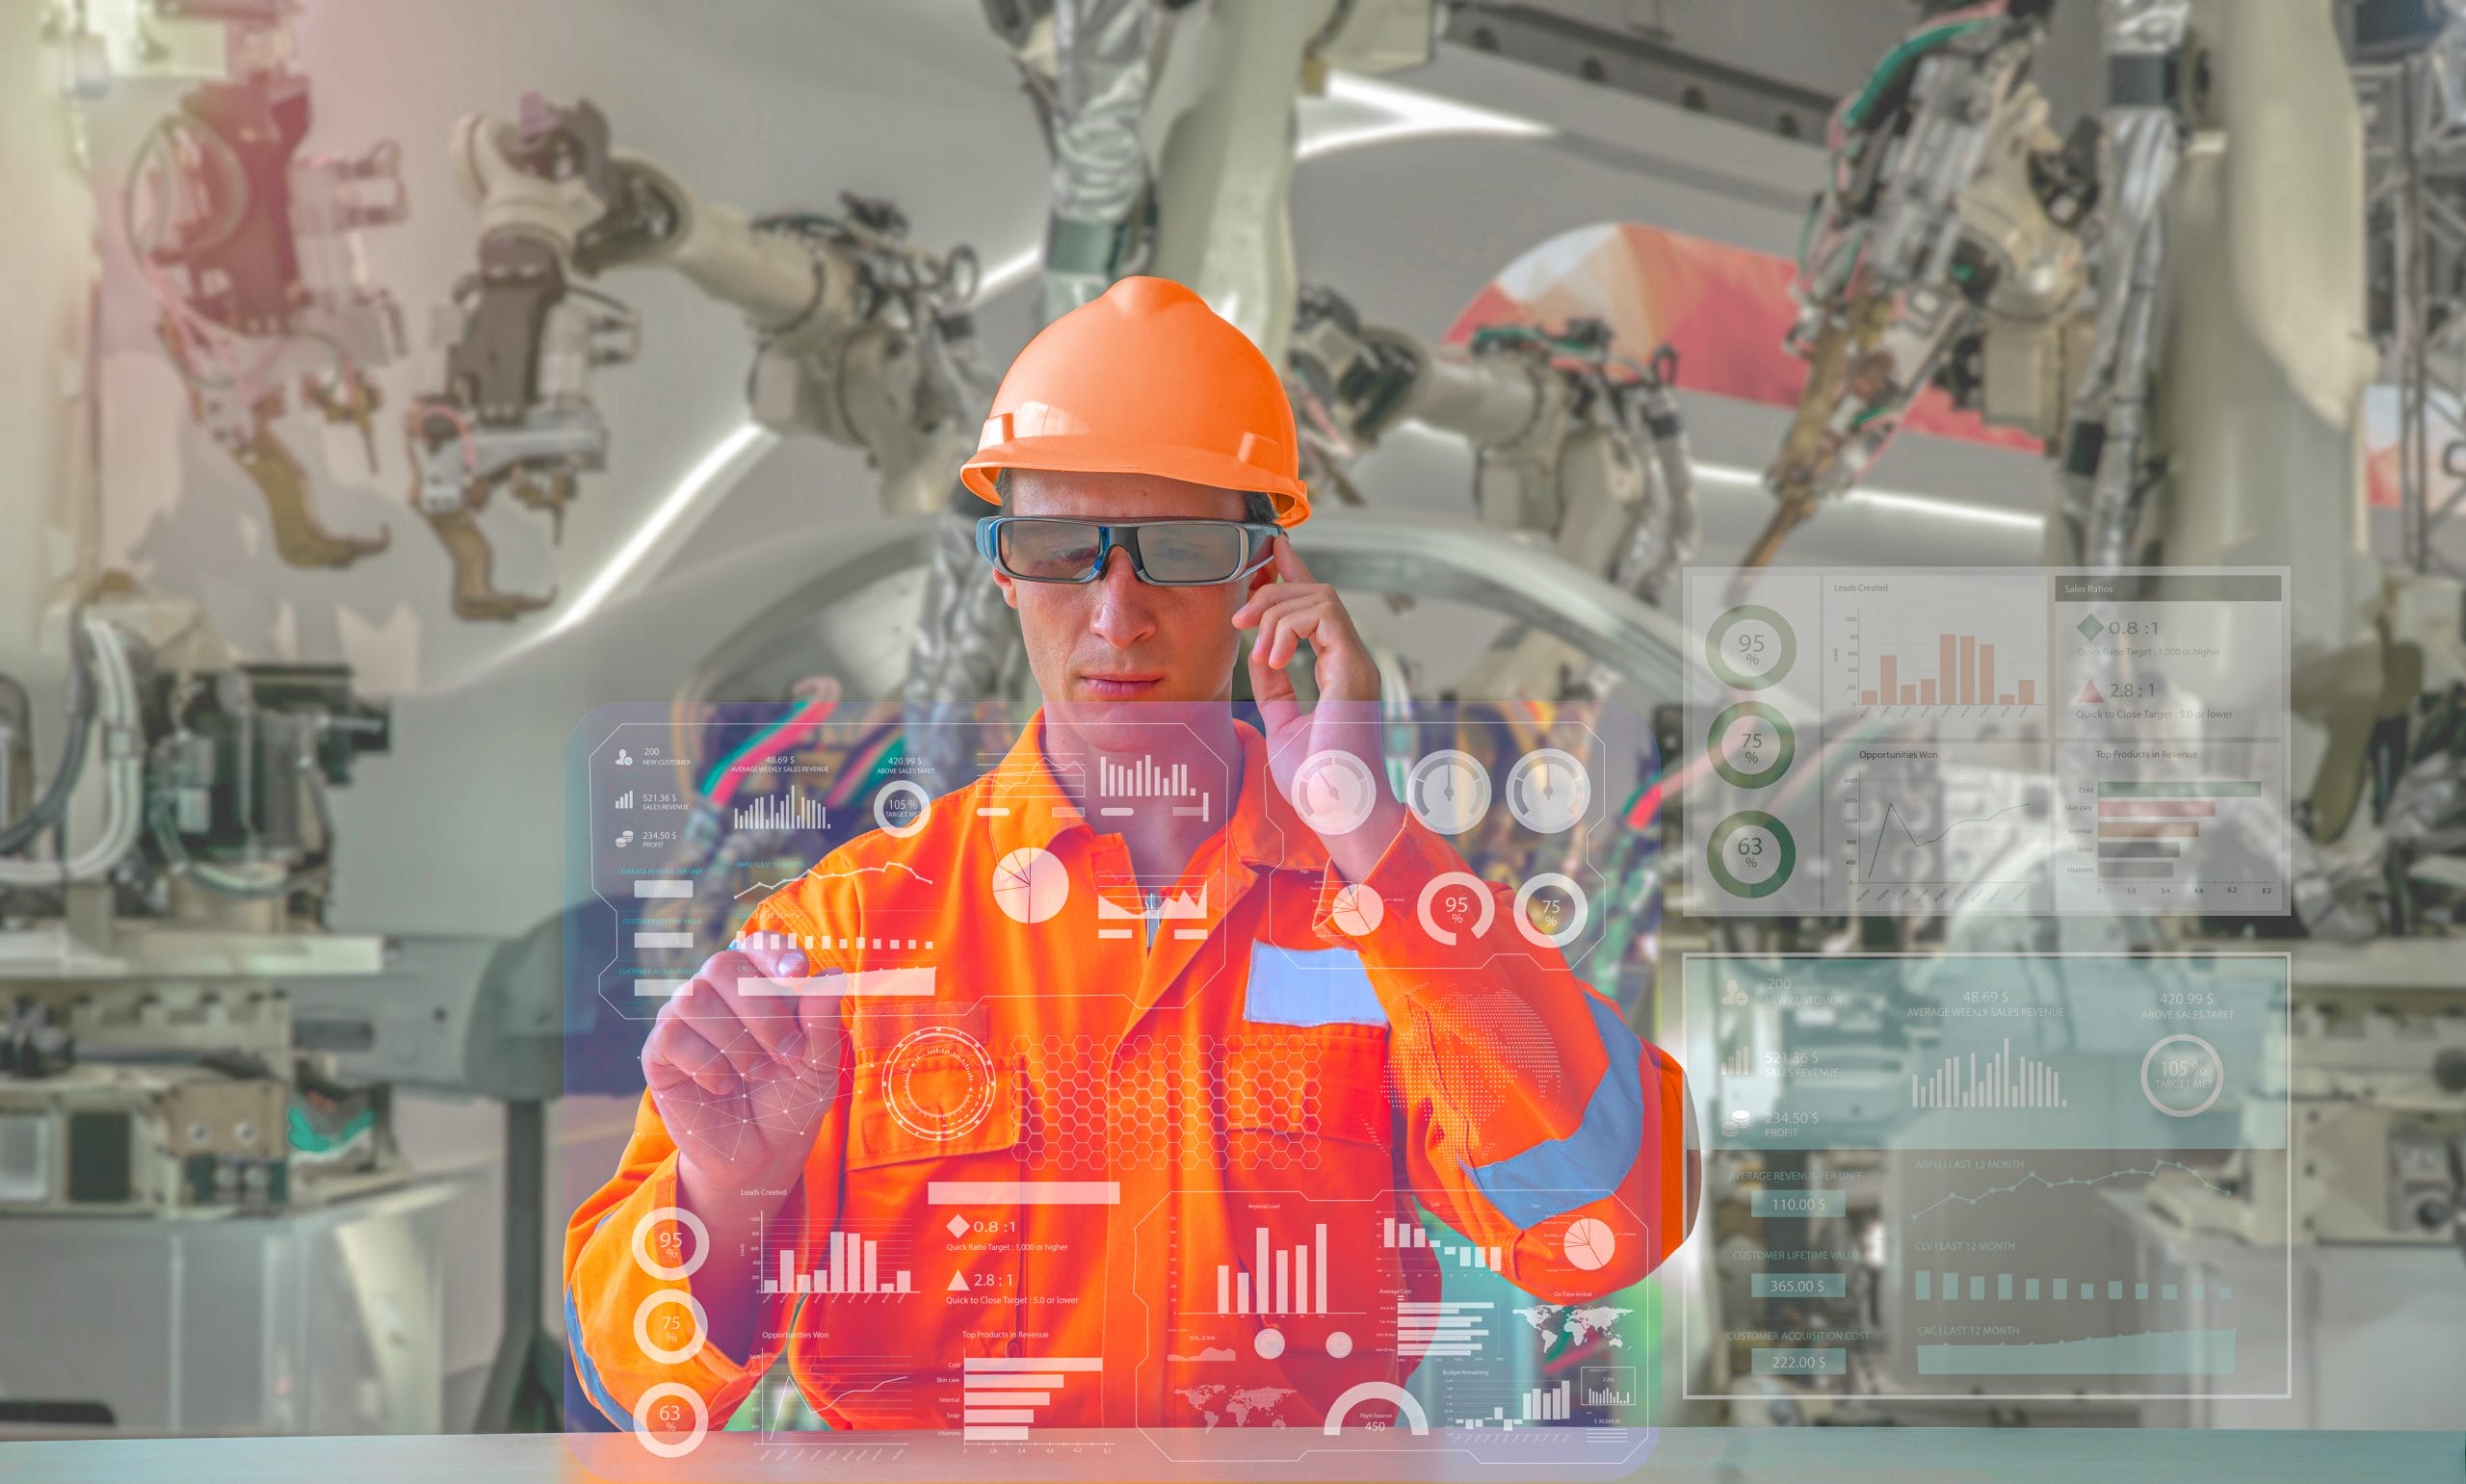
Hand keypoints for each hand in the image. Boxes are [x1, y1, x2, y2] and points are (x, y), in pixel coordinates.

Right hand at [642, 940, 843, 1197]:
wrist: (761, 1153)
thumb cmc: (791, 1099)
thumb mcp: (819, 1063)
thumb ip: (822, 1021)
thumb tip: (833, 976)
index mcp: (758, 983)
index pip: (757, 945)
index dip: (773, 953)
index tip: (796, 974)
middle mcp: (717, 992)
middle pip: (723, 965)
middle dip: (762, 1011)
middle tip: (787, 1054)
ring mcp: (684, 1018)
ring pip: (695, 998)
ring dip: (736, 1041)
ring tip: (755, 1073)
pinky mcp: (659, 1051)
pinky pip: (673, 1035)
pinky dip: (707, 1064)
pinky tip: (722, 1086)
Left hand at [1233, 539, 1403, 876]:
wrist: (1338, 810)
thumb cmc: (1318, 782)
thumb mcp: (1283, 725)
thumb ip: (1274, 688)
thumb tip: (1257, 654)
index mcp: (1339, 672)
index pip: (1318, 608)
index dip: (1294, 574)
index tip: (1271, 552)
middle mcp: (1351, 662)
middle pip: (1316, 593)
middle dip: (1272, 592)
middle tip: (1238, 618)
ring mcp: (1356, 663)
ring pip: (1320, 597)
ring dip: (1276, 612)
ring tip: (1257, 652)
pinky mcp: (1352, 669)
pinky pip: (1323, 616)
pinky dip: (1288, 628)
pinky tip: (1271, 659)